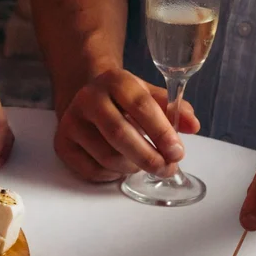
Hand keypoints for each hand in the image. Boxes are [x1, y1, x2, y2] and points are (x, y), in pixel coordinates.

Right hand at [54, 68, 199, 182]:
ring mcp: (71, 122)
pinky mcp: (62, 144)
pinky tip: (120, 166)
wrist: (87, 97)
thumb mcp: (149, 96)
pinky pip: (92, 170)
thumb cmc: (123, 100)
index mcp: (114, 80)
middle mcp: (88, 98)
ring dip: (132, 167)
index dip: (161, 132)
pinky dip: (112, 175)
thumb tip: (193, 126)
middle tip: (166, 168)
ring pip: (107, 157)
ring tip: (142, 163)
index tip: (177, 152)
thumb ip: (173, 109)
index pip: (141, 106)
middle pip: (120, 134)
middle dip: (148, 157)